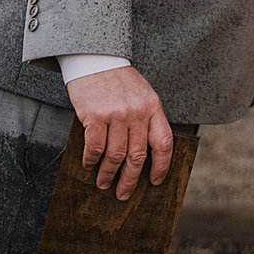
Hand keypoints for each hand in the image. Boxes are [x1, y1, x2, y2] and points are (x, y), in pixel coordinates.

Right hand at [66, 65, 172, 200]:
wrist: (98, 59)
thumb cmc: (120, 80)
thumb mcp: (142, 95)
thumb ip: (146, 119)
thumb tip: (142, 154)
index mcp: (153, 108)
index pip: (163, 143)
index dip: (162, 166)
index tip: (156, 181)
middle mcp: (137, 113)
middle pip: (138, 156)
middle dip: (130, 179)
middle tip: (123, 194)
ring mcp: (117, 115)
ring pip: (116, 156)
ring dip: (108, 174)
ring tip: (103, 183)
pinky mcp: (96, 116)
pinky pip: (95, 147)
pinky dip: (92, 161)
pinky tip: (89, 165)